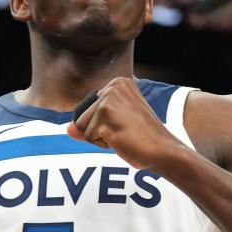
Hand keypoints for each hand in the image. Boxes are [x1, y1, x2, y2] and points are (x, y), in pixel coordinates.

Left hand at [67, 77, 182, 169]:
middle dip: (98, 130)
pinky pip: (88, 137)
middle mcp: (113, 86)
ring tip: (122, 134)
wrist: (163, 149)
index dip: (102, 123)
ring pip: (82, 127)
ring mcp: (108, 100)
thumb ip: (89, 123)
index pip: (88, 107)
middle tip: (124, 131)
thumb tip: (68, 128)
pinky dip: (102, 144)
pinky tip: (121, 139)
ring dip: (99, 137)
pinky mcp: (105, 116)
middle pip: (82, 115)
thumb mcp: (114, 124)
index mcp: (118, 82)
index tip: (126, 124)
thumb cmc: (142, 137)